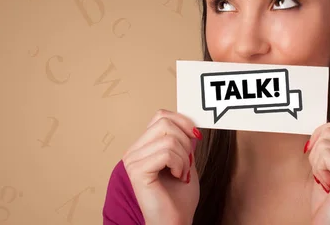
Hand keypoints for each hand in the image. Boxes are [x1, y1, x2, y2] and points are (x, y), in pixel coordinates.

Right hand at [122, 109, 201, 224]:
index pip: (160, 116)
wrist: (174, 223)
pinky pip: (166, 153)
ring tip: (181, 173)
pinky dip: (179, 165)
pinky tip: (177, 177)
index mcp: (143, 147)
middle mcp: (133, 151)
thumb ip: (185, 142)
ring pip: (168, 139)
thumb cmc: (179, 200)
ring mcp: (133, 160)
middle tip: (187, 162)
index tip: (196, 136)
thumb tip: (191, 124)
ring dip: (184, 157)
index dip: (181, 121)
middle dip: (185, 141)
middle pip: (164, 123)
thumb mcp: (186, 162)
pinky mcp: (137, 170)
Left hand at [305, 118, 329, 224]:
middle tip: (326, 173)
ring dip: (317, 162)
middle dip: (317, 151)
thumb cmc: (328, 197)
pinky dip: (318, 168)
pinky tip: (329, 184)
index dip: (321, 137)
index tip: (321, 158)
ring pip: (325, 141)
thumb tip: (322, 127)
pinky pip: (324, 153)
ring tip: (328, 180)